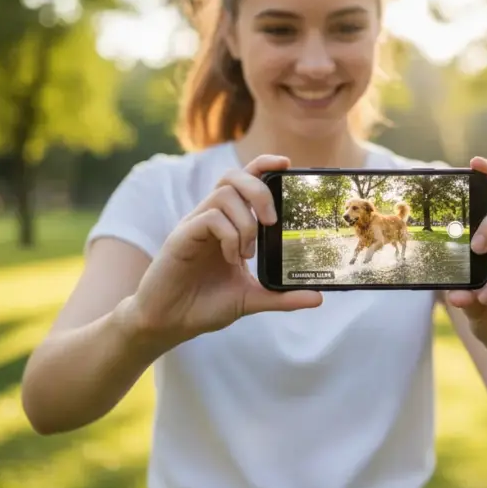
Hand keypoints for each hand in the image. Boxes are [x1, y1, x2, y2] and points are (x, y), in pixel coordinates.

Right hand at [122, 155, 322, 351]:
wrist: (168, 324)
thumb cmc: (204, 305)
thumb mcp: (250, 299)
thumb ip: (282, 296)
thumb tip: (318, 298)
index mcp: (227, 224)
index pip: (245, 180)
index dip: (264, 165)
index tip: (288, 164)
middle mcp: (210, 217)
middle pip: (234, 176)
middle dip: (259, 190)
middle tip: (272, 222)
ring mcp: (195, 225)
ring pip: (224, 194)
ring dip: (245, 222)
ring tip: (248, 254)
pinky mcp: (181, 237)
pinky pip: (209, 217)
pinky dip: (229, 236)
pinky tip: (232, 260)